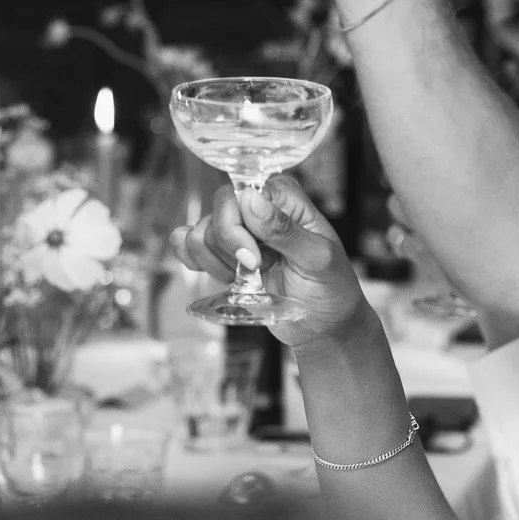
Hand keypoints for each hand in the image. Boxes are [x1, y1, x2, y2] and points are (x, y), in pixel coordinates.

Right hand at [172, 175, 374, 354]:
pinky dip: (195, 262)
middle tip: (256, 270)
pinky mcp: (222, 253)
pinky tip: (222, 276)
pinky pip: (187, 245)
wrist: (325, 324)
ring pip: (198, 233)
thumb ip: (285, 230)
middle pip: (216, 212)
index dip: (237, 228)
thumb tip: (250, 199)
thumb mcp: (318, 259)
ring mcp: (238, 230)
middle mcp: (258, 207)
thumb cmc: (331, 288)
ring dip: (217, 263)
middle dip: (228, 249)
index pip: (239, 194)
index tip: (255, 260)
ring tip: (249, 278)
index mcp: (283, 197)